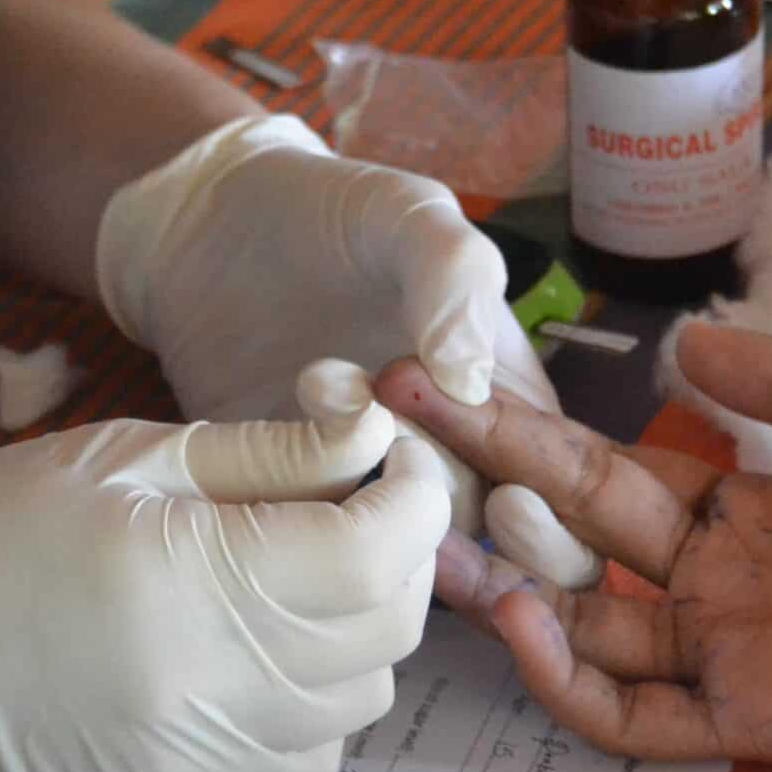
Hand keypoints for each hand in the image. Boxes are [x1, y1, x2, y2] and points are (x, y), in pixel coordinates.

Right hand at [0, 386, 446, 771]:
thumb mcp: (122, 453)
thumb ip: (262, 450)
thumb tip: (370, 429)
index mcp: (188, 583)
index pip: (378, 550)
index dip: (411, 491)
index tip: (393, 450)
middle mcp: (206, 691)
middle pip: (387, 629)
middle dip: (399, 552)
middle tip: (359, 496)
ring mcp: (195, 764)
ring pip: (360, 702)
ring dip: (364, 630)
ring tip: (305, 568)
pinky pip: (308, 762)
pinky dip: (317, 706)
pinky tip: (266, 649)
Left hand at [96, 115, 585, 566]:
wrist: (206, 222)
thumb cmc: (332, 210)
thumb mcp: (405, 216)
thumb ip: (453, 277)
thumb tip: (475, 379)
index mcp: (513, 401)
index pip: (565, 485)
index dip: (548, 503)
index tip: (504, 483)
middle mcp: (452, 462)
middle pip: (496, 546)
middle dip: (457, 516)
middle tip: (397, 445)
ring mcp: (370, 492)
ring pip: (406, 561)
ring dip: (374, 517)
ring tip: (323, 415)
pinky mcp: (293, 508)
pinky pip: (316, 559)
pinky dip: (307, 536)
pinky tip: (280, 467)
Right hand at [377, 326, 771, 769]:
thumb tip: (680, 345)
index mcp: (739, 512)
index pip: (604, 471)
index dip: (527, 428)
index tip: (452, 374)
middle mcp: (712, 582)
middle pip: (569, 536)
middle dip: (483, 479)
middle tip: (399, 418)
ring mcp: (724, 649)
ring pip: (580, 628)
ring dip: (496, 584)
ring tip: (427, 528)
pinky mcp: (749, 710)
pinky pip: (633, 712)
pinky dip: (566, 673)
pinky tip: (521, 613)